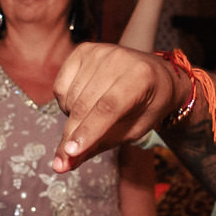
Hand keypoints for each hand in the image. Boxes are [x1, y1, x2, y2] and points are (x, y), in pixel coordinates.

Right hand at [50, 44, 183, 171]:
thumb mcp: (131, 131)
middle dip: (72, 134)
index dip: (88, 130)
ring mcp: (100, 51)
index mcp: (141, 76)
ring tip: (93, 116)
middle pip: (84, 104)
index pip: (108, 107)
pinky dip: (66, 103)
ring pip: (69, 98)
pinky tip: (83, 103)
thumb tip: (63, 164)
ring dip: (72, 118)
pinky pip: (60, 87)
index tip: (70, 152)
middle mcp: (119, 58)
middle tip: (65, 157)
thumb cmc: (146, 107)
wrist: (156, 75)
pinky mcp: (83, 50)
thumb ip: (98, 145)